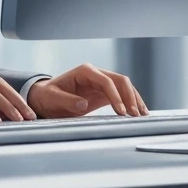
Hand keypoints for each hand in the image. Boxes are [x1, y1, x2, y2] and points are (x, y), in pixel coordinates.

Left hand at [26, 64, 148, 118]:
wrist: (46, 98)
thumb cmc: (48, 97)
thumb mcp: (53, 99)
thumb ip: (67, 101)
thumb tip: (83, 104)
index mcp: (85, 71)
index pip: (106, 81)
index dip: (116, 96)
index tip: (121, 112)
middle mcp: (96, 74)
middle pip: (120, 81)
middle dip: (130, 97)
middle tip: (135, 115)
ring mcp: (101, 82)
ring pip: (124, 87)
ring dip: (135, 100)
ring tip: (142, 115)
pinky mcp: (104, 93)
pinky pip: (121, 95)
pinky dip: (130, 103)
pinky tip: (137, 114)